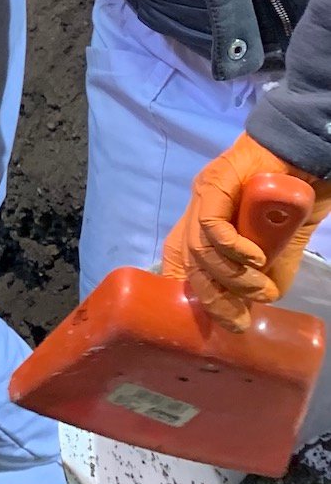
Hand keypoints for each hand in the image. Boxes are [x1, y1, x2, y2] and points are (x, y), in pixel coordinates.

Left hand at [160, 133, 330, 330]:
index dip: (184, 294)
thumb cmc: (290, 207)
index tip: (206, 324)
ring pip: (198, 247)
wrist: (304, 160)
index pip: (178, 261)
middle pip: (186, 260)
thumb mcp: (278, 252)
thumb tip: (251, 307)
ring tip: (261, 287)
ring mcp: (203, 195)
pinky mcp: (216, 182)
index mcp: (204, 227)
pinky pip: (211, 224)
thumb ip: (263, 276)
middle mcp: (197, 211)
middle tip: (239, 319)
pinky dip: (232, 248)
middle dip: (211, 297)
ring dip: (232, 277)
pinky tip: (255, 259)